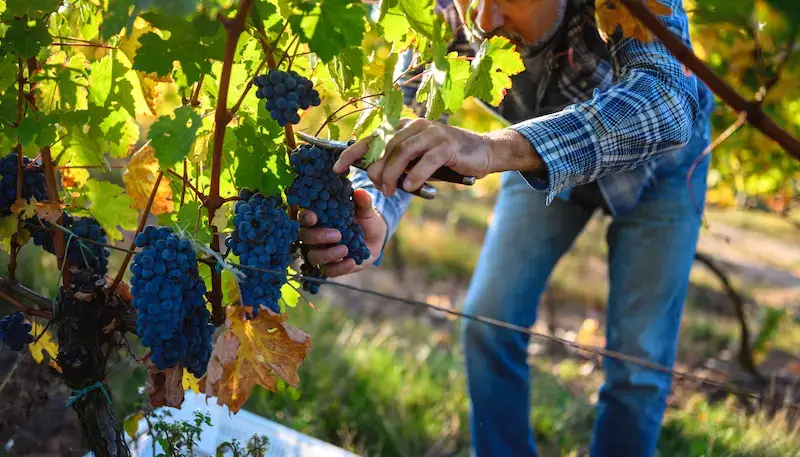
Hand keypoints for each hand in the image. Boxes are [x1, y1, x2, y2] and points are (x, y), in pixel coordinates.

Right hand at [297, 189, 387, 277]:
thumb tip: (360, 192)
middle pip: (305, 237)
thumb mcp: (366, 210)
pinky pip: (329, 271)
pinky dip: (339, 268)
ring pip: (313, 256)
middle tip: (337, 234)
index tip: (314, 217)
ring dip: (327, 254)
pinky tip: (351, 262)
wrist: (376, 238)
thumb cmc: (365, 220)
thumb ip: (363, 202)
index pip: (304, 217)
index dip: (305, 217)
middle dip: (318, 236)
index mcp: (320, 218)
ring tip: (345, 249)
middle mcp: (317, 235)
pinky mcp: (332, 266)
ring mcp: (323, 252)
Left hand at [333, 118, 496, 196]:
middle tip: (380, 188)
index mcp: (403, 128)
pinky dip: (416, 174)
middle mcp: (414, 126)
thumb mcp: (417, 162)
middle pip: (385, 147)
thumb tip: (374, 178)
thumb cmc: (445, 160)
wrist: (482, 152)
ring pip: (402, 152)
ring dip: (392, 174)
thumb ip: (398, 166)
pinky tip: (411, 186)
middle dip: (376, 170)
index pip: (372, 138)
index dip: (352, 153)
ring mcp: (432, 133)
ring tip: (390, 191)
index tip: (336, 169)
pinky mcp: (447, 144)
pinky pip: (426, 159)